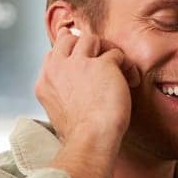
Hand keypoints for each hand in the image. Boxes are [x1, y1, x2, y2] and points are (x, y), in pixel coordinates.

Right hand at [34, 28, 137, 146]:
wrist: (90, 138)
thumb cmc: (79, 134)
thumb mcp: (58, 111)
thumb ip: (62, 94)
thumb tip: (74, 92)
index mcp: (46, 81)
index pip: (53, 53)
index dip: (68, 50)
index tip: (79, 53)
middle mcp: (59, 68)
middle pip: (70, 39)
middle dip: (86, 45)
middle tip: (101, 56)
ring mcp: (79, 64)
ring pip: (91, 39)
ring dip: (106, 49)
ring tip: (117, 67)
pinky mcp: (103, 65)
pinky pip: (116, 53)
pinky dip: (126, 65)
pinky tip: (131, 79)